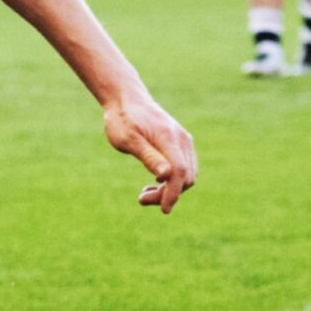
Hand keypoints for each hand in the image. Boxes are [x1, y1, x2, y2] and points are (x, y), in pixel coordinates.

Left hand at [104, 91, 196, 213]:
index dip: (173, 193)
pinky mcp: (180, 143)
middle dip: (168, 194)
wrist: (126, 100)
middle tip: (141, 198)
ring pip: (187, 174)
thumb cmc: (123, 120)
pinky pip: (184, 167)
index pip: (179, 172)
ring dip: (170, 189)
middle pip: (185, 177)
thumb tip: (165, 176)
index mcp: (168, 138)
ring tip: (144, 194)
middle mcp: (182, 139)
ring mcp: (183, 141)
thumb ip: (148, 157)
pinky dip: (172, 180)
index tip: (164, 210)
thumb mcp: (128, 141)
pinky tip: (155, 183)